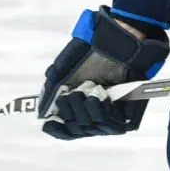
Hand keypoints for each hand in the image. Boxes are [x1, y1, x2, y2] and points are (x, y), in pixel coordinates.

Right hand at [39, 8, 168, 139]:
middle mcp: (92, 110)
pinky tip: (100, 97)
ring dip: (87, 111)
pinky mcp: (127, 110)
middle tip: (73, 93)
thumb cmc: (90, 51)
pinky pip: (115, 124)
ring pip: (95, 128)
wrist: (116, 40)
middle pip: (78, 130)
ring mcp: (109, 111)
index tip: (49, 124)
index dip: (57, 129)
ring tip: (88, 91)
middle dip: (72, 113)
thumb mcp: (62, 69)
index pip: (66, 129)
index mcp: (76, 104)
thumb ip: (50, 91)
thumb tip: (42, 113)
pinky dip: (104, 111)